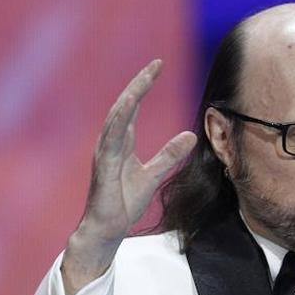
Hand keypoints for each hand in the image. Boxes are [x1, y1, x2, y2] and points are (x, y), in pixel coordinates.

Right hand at [63, 59, 196, 294]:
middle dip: (139, 83)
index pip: (132, 108)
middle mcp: (110, 143)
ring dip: (130, 96)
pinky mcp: (103, 166)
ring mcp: (104, 153)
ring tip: (144, 78)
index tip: (158, 67)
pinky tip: (127, 106)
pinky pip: (110, 138)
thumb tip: (191, 135)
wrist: (106, 230)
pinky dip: (119, 120)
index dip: (144, 86)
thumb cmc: (123, 204)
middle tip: (156, 64)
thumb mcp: (154, 176)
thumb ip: (169, 156)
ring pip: (116, 117)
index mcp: (121, 143)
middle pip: (124, 105)